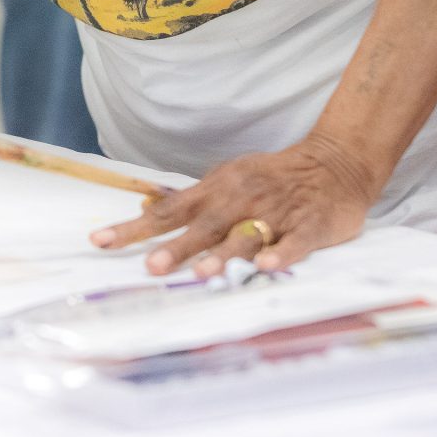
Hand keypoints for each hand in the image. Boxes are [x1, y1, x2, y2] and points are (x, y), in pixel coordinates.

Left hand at [89, 134, 381, 274]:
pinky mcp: (310, 226)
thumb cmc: (274, 178)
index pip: (169, 209)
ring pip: (247, 235)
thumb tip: (147, 213)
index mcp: (218, 188)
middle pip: (204, 226)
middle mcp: (242, 199)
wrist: (335, 164)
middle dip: (177, 246)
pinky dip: (281, 253)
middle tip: (151, 266)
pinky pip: (295, 242)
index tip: (101, 241)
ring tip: (202, 272)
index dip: (136, 226)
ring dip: (224, 254)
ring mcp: (277, 212)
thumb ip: (194, 202)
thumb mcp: (229, 179)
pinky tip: (266, 265)